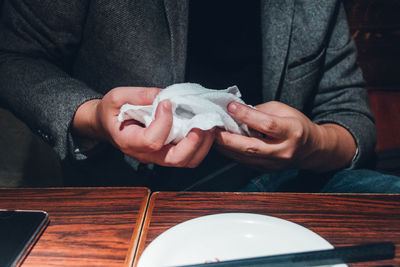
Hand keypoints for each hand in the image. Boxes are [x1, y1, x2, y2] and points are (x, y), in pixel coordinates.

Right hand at [73, 87, 214, 167]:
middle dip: (194, 142)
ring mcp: (158, 156)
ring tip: (208, 125)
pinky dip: (201, 145)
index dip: (164, 123)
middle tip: (202, 122)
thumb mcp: (117, 97)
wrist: (107, 125)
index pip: (152, 141)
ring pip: (186, 161)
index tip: (166, 103)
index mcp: (129, 141)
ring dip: (202, 145)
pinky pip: (188, 156)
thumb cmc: (111, 112)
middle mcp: (146, 155)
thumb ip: (139, 95)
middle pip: (175, 159)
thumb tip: (163, 94)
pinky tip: (204, 129)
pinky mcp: (167, 153)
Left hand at [215, 101, 355, 171]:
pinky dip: (231, 153)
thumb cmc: (296, 125)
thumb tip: (238, 111)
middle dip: (228, 138)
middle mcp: (283, 151)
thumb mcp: (284, 110)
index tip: (231, 106)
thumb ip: (261, 110)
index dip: (247, 115)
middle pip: (251, 147)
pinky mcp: (266, 170)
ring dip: (225, 146)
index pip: (266, 125)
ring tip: (212, 136)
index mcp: (292, 132)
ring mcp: (274, 164)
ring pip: (245, 157)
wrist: (311, 149)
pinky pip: (244, 162)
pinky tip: (222, 145)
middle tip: (212, 128)